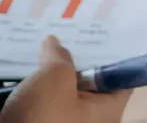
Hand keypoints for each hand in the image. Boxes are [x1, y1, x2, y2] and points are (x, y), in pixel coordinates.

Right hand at [0, 37, 132, 122]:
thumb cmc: (42, 116)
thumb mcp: (56, 77)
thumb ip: (59, 55)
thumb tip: (54, 45)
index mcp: (106, 114)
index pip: (120, 79)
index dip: (111, 54)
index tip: (97, 32)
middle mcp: (91, 121)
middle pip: (90, 83)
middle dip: (74, 59)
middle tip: (66, 33)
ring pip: (63, 92)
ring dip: (50, 73)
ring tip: (43, 44)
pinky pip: (44, 103)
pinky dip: (36, 88)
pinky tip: (25, 68)